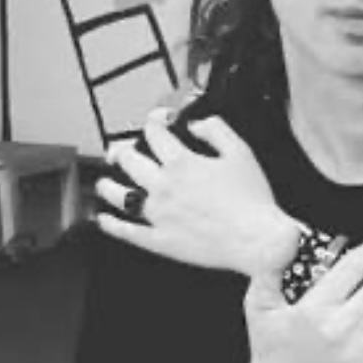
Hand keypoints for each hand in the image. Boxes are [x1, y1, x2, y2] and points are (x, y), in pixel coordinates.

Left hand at [95, 113, 300, 273]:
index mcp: (182, 163)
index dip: (154, 121)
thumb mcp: (241, 152)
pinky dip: (111, 225)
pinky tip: (103, 219)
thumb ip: (216, 130)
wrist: (258, 240)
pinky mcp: (161, 241)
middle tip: (121, 151)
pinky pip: (127, 232)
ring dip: (107, 185)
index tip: (157, 121)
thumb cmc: (253, 199)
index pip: (155, 133)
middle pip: (129, 161)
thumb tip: (196, 125)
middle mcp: (164, 186)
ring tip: (104, 182)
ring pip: (119, 195)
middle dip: (122, 150)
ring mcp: (158, 214)